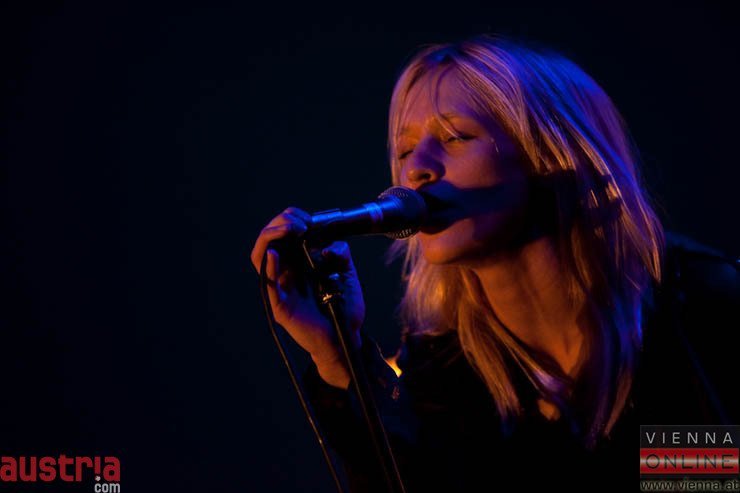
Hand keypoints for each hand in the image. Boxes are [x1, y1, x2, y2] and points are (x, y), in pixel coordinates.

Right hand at [250, 207, 365, 386]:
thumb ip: (340, 254)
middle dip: (280, 223)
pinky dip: (269, 266)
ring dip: (271, 237)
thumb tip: (329, 245)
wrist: (346, 338)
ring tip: (289, 230)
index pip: (282, 233)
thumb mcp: (346, 273)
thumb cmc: (345, 308)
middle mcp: (286, 272)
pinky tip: (275, 253)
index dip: (290, 219)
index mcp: (298, 262)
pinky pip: (268, 284)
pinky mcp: (280, 306)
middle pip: (267, 240)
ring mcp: (281, 288)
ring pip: (260, 257)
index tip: (308, 218)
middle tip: (300, 222)